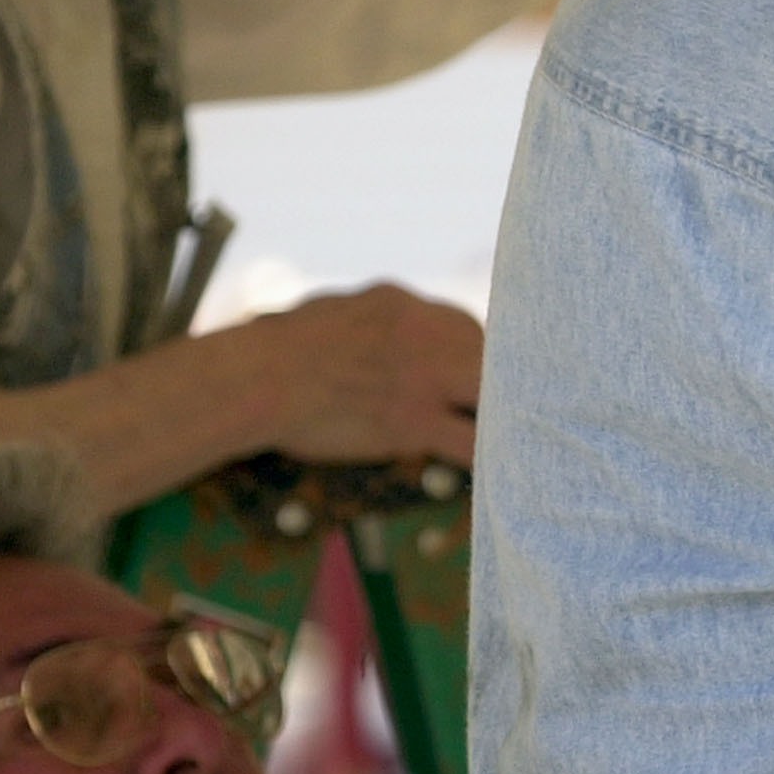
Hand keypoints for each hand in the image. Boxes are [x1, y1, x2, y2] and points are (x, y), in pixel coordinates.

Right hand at [228, 284, 483, 468]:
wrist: (260, 377)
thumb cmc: (277, 349)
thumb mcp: (331, 311)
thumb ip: (366, 318)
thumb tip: (364, 319)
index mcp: (400, 304)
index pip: (462, 325)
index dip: (471, 352)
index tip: (471, 372)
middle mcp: (424, 333)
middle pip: (488, 352)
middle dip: (496, 379)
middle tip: (496, 405)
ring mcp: (424, 376)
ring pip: (493, 392)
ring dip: (502, 413)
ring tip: (513, 433)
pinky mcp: (414, 421)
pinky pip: (471, 440)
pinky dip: (489, 457)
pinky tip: (500, 469)